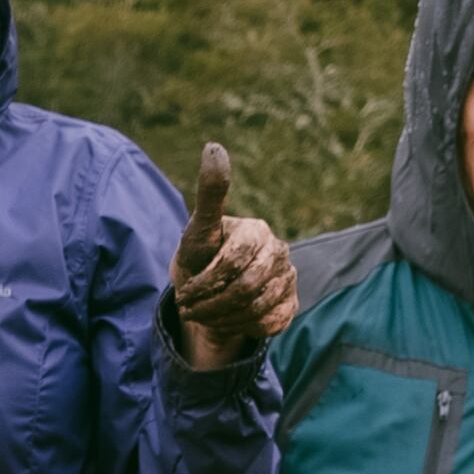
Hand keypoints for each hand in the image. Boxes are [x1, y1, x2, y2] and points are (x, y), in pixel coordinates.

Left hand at [169, 143, 298, 368]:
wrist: (211, 290)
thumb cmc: (202, 256)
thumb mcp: (198, 228)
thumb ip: (209, 192)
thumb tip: (213, 146)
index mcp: (257, 231)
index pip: (233, 262)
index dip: (205, 282)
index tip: (182, 295)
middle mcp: (279, 251)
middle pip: (247, 287)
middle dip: (211, 304)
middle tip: (190, 309)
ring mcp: (289, 277)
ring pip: (258, 307)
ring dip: (222, 317)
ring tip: (204, 315)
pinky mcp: (291, 303)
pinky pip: (270, 323)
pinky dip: (242, 327)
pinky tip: (227, 319)